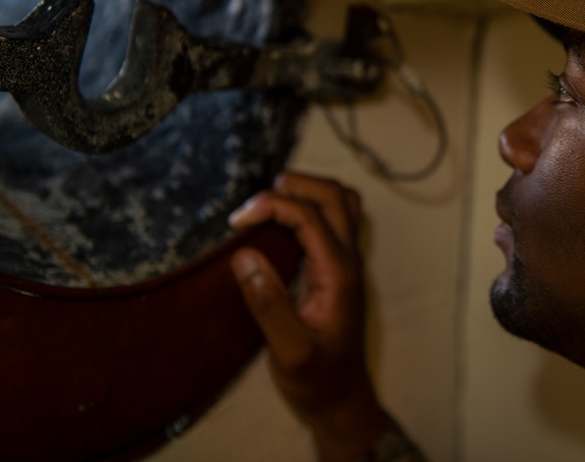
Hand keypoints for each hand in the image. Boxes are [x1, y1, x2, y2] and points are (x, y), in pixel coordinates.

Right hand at [229, 172, 387, 461]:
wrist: (342, 399)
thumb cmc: (316, 379)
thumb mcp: (288, 350)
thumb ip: (268, 303)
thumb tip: (243, 254)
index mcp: (338, 273)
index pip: (309, 215)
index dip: (270, 206)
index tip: (235, 222)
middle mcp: (349, 260)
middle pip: (334, 195)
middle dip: (294, 184)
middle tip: (252, 204)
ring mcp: (348, 261)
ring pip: (342, 201)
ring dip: (308, 190)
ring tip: (269, 202)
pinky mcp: (340, 267)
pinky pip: (336, 218)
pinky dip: (312, 205)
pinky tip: (282, 221)